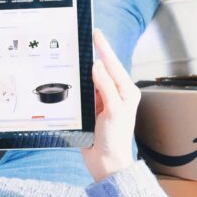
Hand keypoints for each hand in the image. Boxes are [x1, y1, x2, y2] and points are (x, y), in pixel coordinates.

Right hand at [82, 29, 140, 182]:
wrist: (106, 163)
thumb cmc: (116, 139)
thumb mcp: (113, 111)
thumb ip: (106, 87)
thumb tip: (97, 65)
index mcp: (126, 91)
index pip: (113, 65)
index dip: (104, 48)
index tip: (96, 33)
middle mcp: (116, 94)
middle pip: (102, 69)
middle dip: (93, 54)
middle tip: (82, 38)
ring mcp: (103, 101)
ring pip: (91, 79)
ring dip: (83, 69)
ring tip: (74, 53)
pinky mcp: (92, 109)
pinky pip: (84, 91)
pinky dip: (78, 84)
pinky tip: (70, 77)